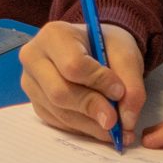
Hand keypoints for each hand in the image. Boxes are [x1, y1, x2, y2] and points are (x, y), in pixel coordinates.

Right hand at [21, 20, 146, 142]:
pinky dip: (84, 128)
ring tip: (117, 128)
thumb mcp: (126, 55)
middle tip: (117, 121)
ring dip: (91, 124)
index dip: (98, 82)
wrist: (93, 49)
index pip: (72, 65)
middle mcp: (34, 58)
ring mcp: (31, 83)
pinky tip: (100, 125)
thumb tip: (126, 120)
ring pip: (60, 112)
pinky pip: (59, 123)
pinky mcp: (37, 103)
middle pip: (59, 92)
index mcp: (54, 35)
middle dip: (92, 108)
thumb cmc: (106, 46)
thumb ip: (131, 85)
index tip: (119, 91)